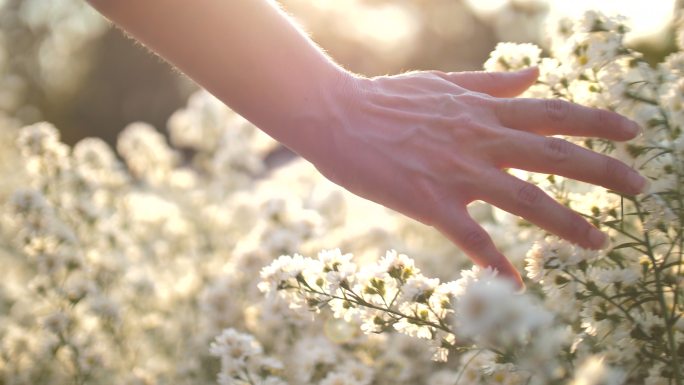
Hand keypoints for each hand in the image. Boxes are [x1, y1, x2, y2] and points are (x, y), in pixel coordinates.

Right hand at [311, 67, 646, 285]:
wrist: (337, 116)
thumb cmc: (386, 99)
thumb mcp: (444, 83)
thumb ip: (492, 83)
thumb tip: (536, 74)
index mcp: (484, 111)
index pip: (554, 113)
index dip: (598, 122)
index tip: (633, 134)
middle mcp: (480, 139)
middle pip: (555, 155)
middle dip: (603, 171)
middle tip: (641, 188)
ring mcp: (457, 171)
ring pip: (525, 199)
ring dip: (567, 222)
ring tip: (600, 242)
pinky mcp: (429, 201)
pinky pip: (471, 237)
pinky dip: (494, 261)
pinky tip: (515, 283)